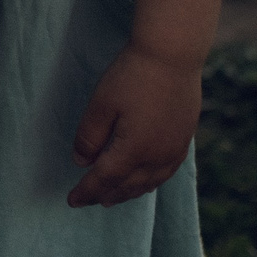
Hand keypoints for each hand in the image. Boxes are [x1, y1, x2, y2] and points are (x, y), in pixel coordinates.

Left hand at [67, 44, 201, 207]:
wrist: (173, 54)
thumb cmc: (133, 75)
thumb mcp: (101, 105)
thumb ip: (89, 137)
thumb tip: (81, 162)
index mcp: (133, 150)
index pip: (104, 180)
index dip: (86, 192)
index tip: (71, 200)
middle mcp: (157, 156)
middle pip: (127, 186)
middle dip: (106, 195)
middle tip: (89, 201)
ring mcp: (174, 149)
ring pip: (149, 182)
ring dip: (129, 192)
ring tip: (114, 198)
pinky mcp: (185, 138)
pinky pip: (167, 171)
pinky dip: (152, 182)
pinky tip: (147, 180)